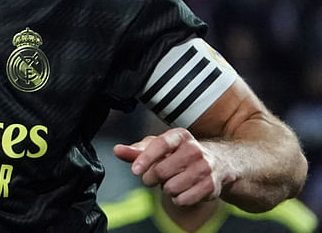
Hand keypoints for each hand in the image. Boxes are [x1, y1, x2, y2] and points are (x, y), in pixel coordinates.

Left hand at [113, 127, 233, 205]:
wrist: (217, 163)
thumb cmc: (179, 154)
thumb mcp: (158, 148)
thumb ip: (136, 151)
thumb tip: (117, 150)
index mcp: (179, 136)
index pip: (160, 145)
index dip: (145, 158)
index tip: (134, 170)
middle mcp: (194, 149)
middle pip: (162, 171)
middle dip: (152, 178)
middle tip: (154, 176)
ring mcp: (205, 168)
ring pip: (172, 187)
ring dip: (166, 189)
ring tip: (173, 181)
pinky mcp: (211, 186)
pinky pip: (183, 199)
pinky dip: (177, 199)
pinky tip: (183, 190)